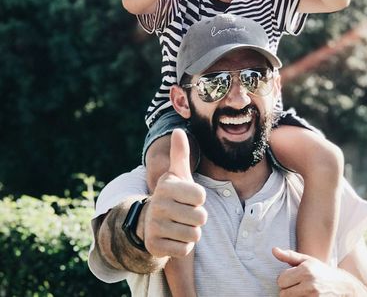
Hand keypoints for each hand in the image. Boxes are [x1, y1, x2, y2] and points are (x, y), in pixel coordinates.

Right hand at [143, 129, 207, 257]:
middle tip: (184, 213)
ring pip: (194, 234)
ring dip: (191, 232)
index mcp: (166, 186)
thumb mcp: (177, 174)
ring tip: (179, 225)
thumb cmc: (174, 195)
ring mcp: (154, 226)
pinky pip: (185, 250)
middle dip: (197, 217)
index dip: (199, 198)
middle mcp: (157, 205)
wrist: (152, 222)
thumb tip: (178, 130)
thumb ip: (181, 153)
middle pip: (200, 217)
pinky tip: (173, 237)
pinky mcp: (155, 246)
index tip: (188, 197)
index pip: (201, 196)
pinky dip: (184, 246)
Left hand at [273, 247, 349, 295]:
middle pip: (283, 294)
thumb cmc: (321, 271)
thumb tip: (273, 250)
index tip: (291, 278)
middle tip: (296, 286)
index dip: (284, 279)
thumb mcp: (307, 260)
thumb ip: (289, 256)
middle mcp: (309, 284)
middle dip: (287, 290)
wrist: (343, 286)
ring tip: (301, 291)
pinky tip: (305, 296)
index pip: (280, 280)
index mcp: (305, 270)